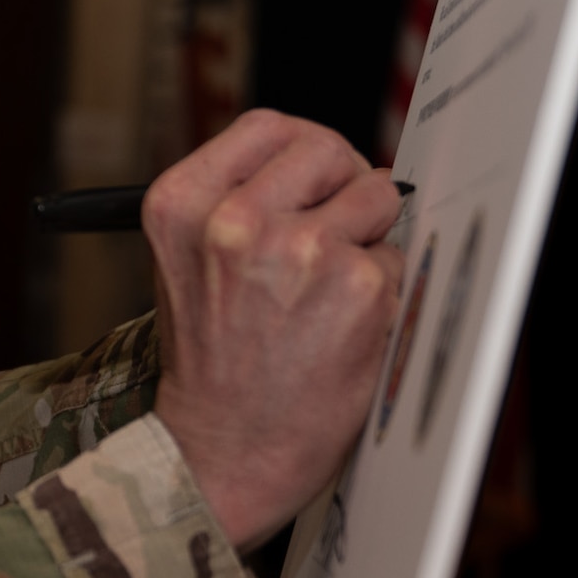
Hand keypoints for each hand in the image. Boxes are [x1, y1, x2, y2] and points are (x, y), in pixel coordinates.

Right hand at [144, 109, 402, 548]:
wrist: (226, 449)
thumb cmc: (212, 359)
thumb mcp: (187, 260)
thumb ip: (238, 201)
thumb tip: (330, 164)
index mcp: (182, 205)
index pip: (268, 128)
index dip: (302, 152)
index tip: (313, 180)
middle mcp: (236, 221)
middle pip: (327, 150)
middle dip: (342, 185)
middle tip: (332, 232)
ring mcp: (303, 251)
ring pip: (374, 197)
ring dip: (366, 237)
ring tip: (328, 290)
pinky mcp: (361, 287)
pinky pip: (395, 256)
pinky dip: (382, 288)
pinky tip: (343, 326)